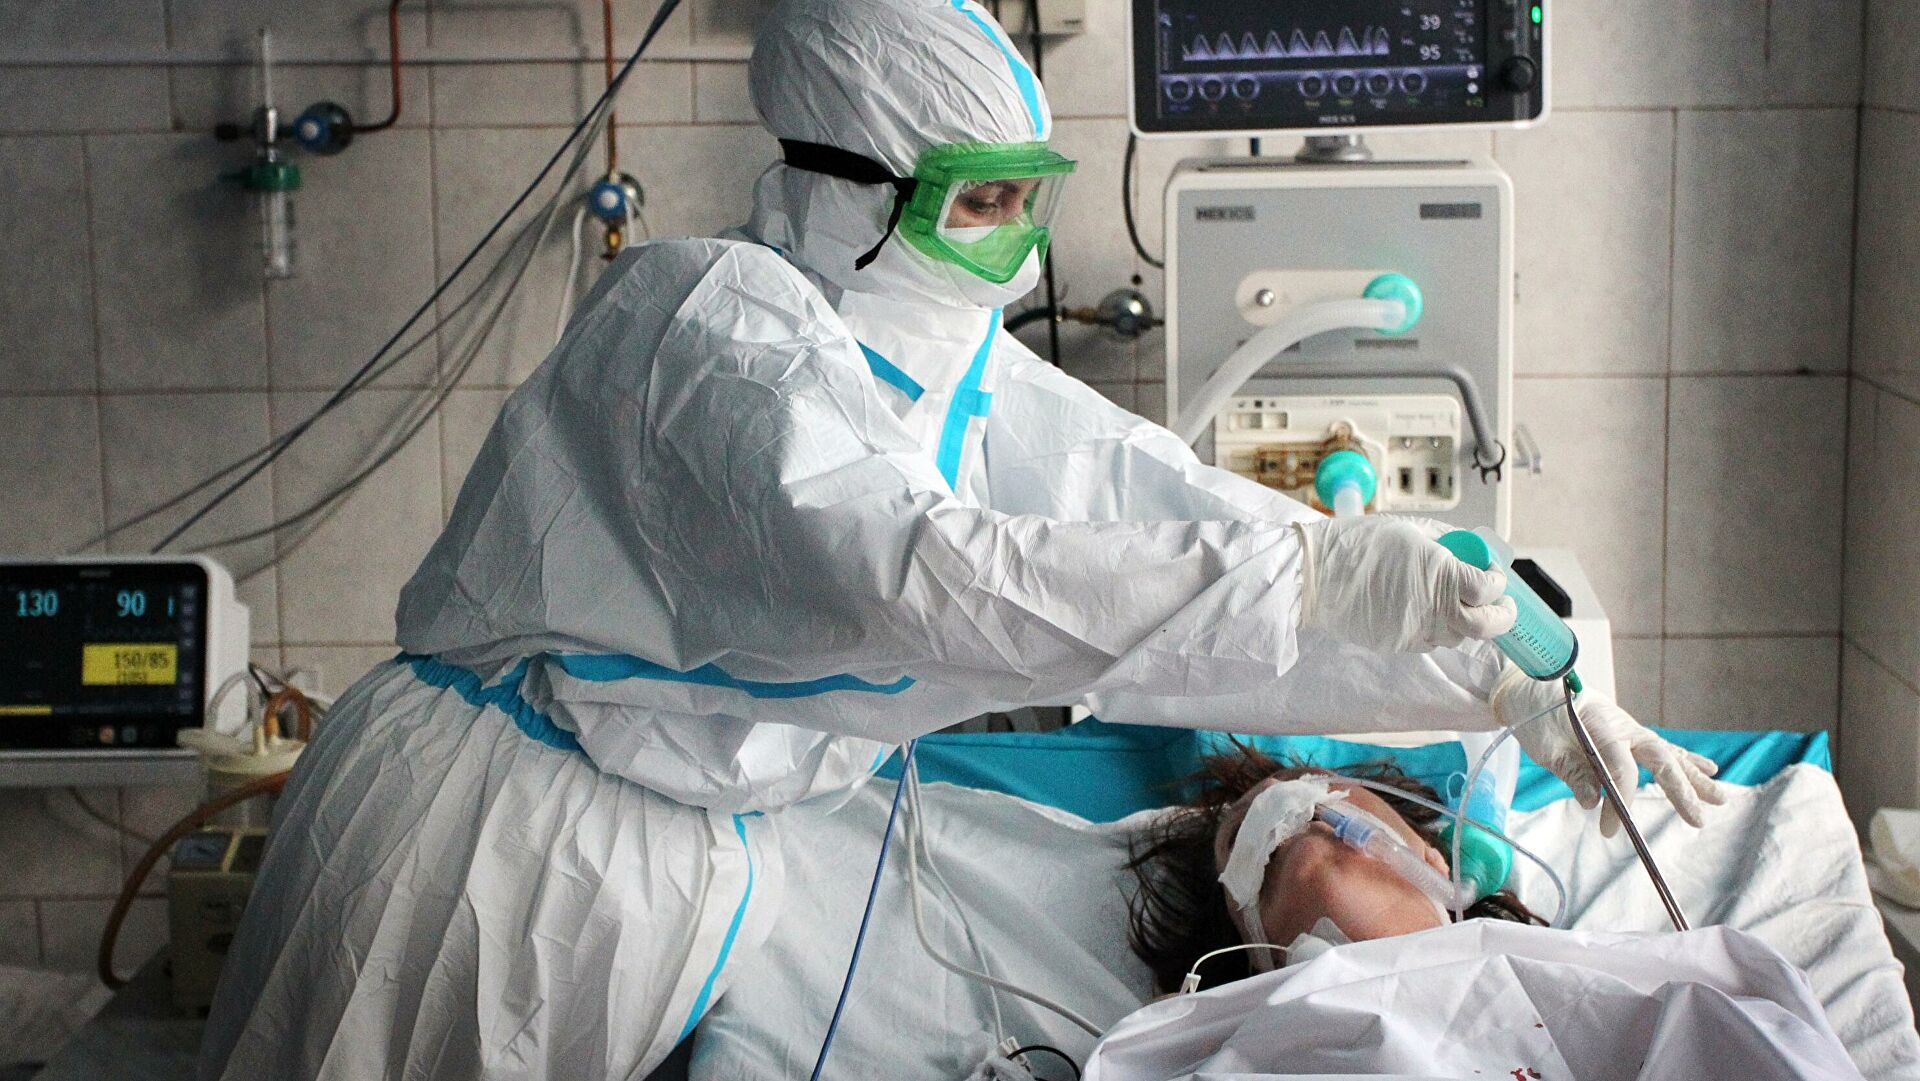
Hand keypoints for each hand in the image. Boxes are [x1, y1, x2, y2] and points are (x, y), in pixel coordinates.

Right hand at [1293, 515, 1517, 653]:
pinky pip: (1430, 641)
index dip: (1498, 581)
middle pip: (1486, 627)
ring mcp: (1415, 630)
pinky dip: (1437, 627)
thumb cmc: (1359, 544)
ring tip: (1457, 602)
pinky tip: (1425, 609)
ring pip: (1459, 636)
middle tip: (1502, 603)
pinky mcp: (1398, 644)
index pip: (1488, 589)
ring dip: (1466, 621)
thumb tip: (1473, 549)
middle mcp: (1433, 607)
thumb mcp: (1409, 528)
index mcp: (1440, 573)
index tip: (1492, 573)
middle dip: (1502, 616)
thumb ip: (1447, 539)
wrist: (1315, 575)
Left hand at [1493, 665, 1726, 836]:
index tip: (1610, 830)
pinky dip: (1685, 759)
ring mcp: (1628, 727)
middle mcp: (1622, 723)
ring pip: (1667, 754)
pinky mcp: (1628, 733)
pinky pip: (1661, 748)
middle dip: (1680, 790)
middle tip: (1697, 820)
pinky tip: (1709, 769)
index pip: (1619, 767)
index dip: (1619, 801)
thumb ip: (1572, 772)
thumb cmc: (1535, 715)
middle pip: (1658, 758)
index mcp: (1599, 722)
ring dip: (1694, 777)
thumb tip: (1592, 802)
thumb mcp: (1545, 747)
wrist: (1529, 687)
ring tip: (1720, 798)